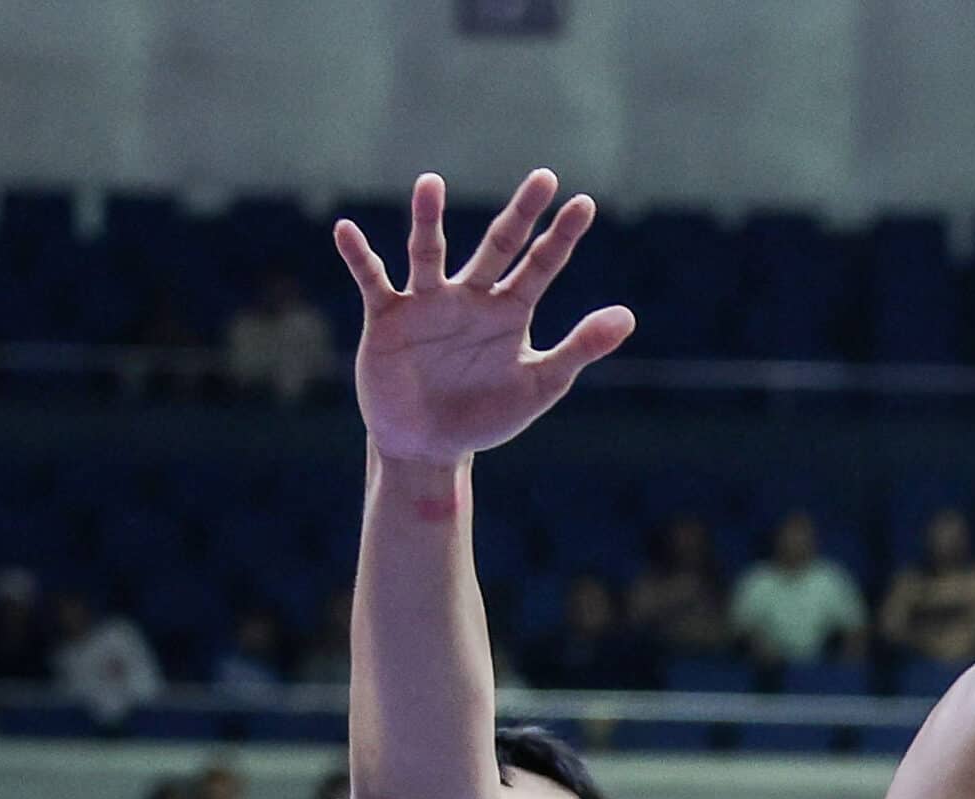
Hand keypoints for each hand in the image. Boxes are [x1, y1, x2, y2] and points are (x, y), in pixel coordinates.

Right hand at [335, 170, 635, 467]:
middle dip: (521, 215)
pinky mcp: (389, 318)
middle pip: (498, 246)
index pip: (541, 266)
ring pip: (429, 253)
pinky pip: (373, 281)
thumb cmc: (488, 415)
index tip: (584, 204)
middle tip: (544, 178)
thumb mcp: (540, 383)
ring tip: (431, 183)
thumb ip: (580, 347)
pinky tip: (347, 231)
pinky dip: (359, 257)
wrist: (431, 445)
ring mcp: (428, 304)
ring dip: (429, 220)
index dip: (561, 237)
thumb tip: (627, 316)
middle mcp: (471, 297)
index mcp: (509, 311)